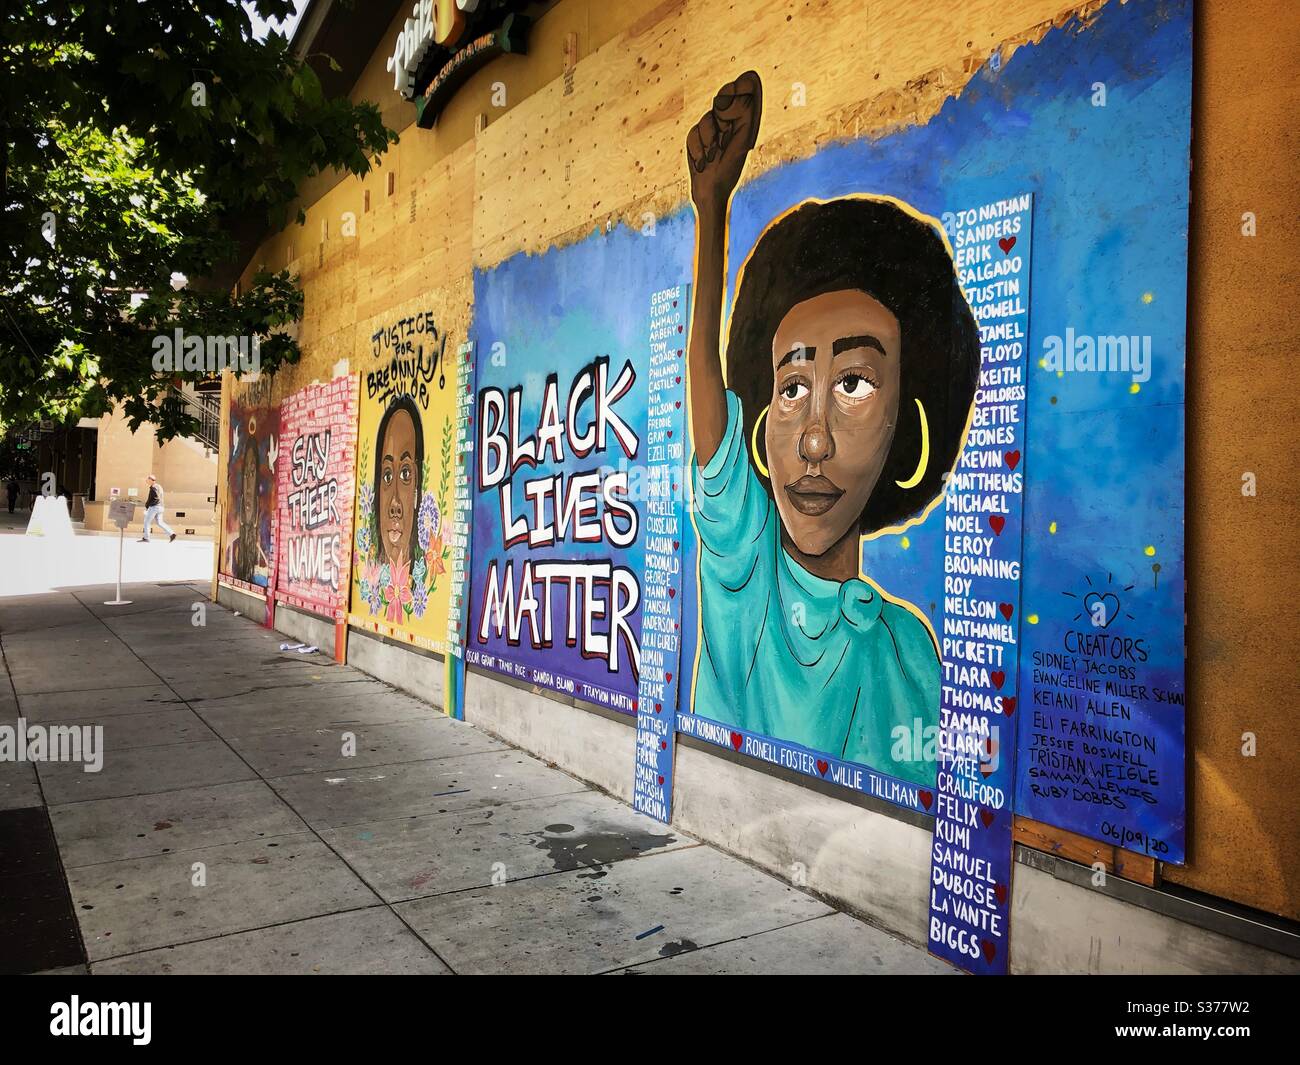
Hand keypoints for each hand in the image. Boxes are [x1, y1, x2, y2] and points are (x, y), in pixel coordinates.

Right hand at [687, 70, 761, 216]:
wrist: (711, 189)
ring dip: (710, 138)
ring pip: (708, 116)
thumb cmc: (731, 166)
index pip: (747, 86)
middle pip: (726, 94)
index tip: (739, 93)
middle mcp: (731, 119)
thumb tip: (736, 88)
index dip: (741, 86)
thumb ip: (743, 111)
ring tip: (714, 154)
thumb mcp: (743, 138)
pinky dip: (698, 147)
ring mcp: (713, 127)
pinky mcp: (697, 136)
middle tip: (725, 131)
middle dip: (724, 112)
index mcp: (748, 118)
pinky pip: (694, 131)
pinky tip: (703, 161)